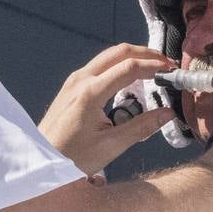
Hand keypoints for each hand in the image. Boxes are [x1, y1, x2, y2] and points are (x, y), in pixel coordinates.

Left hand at [38, 44, 175, 174]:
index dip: (153, 66)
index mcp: (90, 93)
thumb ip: (141, 127)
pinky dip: (119, 65)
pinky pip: (100, 66)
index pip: (129, 68)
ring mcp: (74, 80)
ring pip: (108, 56)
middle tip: (166, 64)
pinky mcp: (72, 85)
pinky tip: (131, 79)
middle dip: (145, 54)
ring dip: (132, 57)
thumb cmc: (72, 157)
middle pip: (119, 52)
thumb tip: (168, 113)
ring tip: (153, 69)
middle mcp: (81, 79)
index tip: (171, 71)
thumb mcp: (110, 146)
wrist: (41, 160)